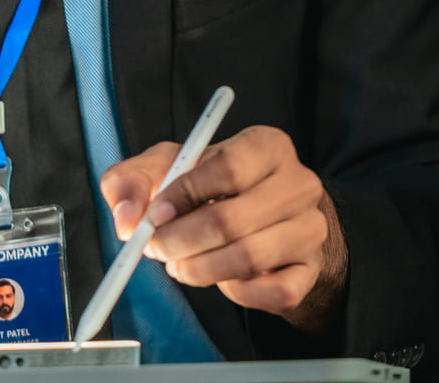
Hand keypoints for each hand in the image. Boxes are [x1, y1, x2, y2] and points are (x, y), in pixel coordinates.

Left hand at [99, 125, 345, 335]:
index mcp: (267, 146)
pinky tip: (223, 279)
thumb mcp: (168, 168)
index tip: (153, 216)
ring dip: (201, 269)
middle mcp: (299, 183)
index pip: (228, 167)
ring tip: (181, 265)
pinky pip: (273, 292)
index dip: (183, 195)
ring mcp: (311, 227)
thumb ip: (133, 181)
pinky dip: (237, 293)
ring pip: (250, 259)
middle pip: (233, 218)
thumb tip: (127, 219)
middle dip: (181, 241)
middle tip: (156, 249)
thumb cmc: (210, 187)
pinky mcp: (312, 269)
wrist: (265, 218)